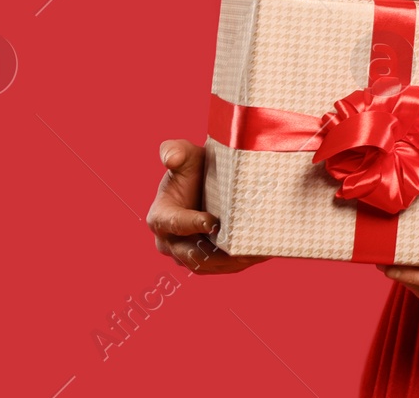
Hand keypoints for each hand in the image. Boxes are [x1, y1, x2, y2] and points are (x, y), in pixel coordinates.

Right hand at [146, 139, 268, 274]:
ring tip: (254, 254)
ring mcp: (187, 255)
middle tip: (240, 247)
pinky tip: (258, 253)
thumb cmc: (194, 167)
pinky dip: (239, 263)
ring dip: (231, 263)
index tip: (214, 221)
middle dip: (215, 254)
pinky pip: (221, 268)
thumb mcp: (184, 154)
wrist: (207, 183)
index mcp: (160, 217)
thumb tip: (170, 158)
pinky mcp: (206, 261)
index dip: (192, 224)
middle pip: (191, 255)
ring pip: (207, 266)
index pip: (174, 224)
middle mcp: (169, 242)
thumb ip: (174, 150)